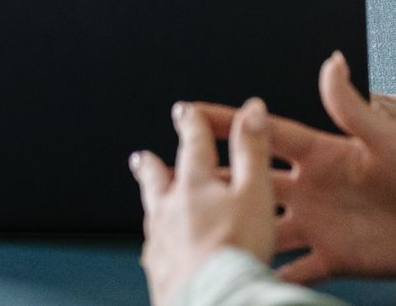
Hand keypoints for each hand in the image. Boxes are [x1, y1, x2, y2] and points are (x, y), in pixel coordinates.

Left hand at [130, 97, 275, 305]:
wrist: (211, 301)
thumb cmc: (236, 248)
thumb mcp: (255, 191)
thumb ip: (253, 148)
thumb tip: (252, 109)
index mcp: (194, 186)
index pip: (193, 146)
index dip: (191, 124)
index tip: (184, 110)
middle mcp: (169, 212)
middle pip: (157, 182)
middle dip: (152, 166)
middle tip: (140, 156)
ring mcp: (160, 246)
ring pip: (151, 217)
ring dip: (151, 203)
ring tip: (150, 201)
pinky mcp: (159, 276)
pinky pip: (154, 253)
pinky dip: (157, 244)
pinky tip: (158, 251)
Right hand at [193, 52, 395, 284]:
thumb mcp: (389, 136)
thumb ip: (353, 106)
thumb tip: (332, 61)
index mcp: (323, 154)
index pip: (265, 136)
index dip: (227, 124)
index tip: (187, 112)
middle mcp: (311, 189)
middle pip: (250, 182)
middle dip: (212, 178)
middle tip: (169, 174)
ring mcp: (317, 225)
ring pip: (260, 228)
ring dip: (229, 231)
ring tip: (189, 236)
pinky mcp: (330, 258)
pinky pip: (289, 270)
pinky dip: (266, 278)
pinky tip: (237, 284)